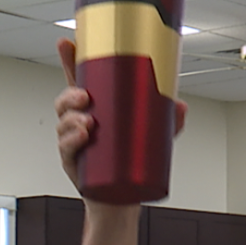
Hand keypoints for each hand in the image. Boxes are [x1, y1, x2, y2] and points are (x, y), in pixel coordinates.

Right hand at [55, 38, 186, 190]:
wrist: (122, 201)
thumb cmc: (131, 166)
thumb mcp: (153, 140)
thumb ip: (167, 122)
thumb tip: (181, 106)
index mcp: (96, 113)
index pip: (79, 83)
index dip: (70, 62)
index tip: (66, 42)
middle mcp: (80, 125)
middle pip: (66, 101)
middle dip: (71, 94)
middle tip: (86, 97)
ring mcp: (74, 144)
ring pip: (64, 124)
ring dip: (72, 120)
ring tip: (88, 123)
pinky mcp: (74, 165)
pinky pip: (67, 150)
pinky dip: (72, 142)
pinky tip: (82, 138)